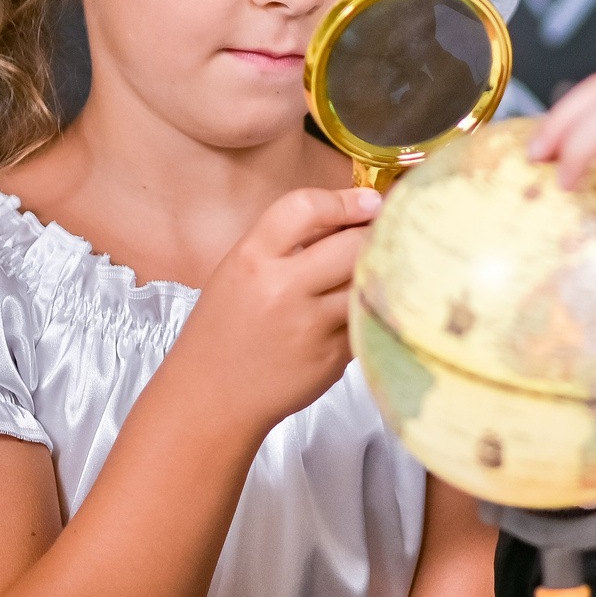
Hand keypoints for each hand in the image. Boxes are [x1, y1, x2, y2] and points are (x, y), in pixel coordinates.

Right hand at [185, 185, 377, 430]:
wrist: (211, 396)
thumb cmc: (227, 328)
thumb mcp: (241, 271)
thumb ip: (288, 242)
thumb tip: (351, 214)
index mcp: (252, 259)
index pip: (305, 208)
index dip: (344, 200)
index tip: (368, 201)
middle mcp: (282, 289)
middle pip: (352, 243)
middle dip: (373, 235)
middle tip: (383, 233)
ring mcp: (310, 325)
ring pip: (367, 281)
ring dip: (378, 272)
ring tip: (381, 267)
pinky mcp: (333, 356)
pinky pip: (365, 318)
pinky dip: (368, 309)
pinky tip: (359, 308)